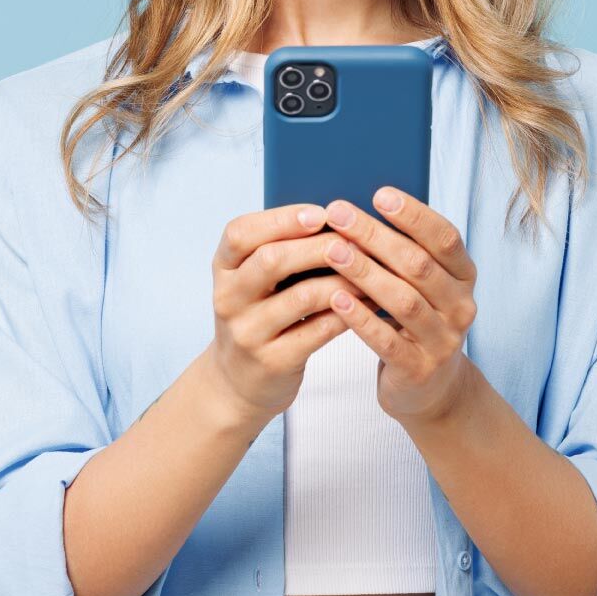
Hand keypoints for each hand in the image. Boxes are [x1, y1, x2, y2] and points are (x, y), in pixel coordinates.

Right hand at [203, 202, 378, 427]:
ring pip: (302, 297)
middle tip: (355, 240)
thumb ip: (280, 250)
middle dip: (319, 246)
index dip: (281, 219)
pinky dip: (349, 312)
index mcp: (224, 269)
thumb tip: (338, 217)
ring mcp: (248, 333)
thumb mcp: (253, 282)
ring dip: (343, 280)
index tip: (320, 213)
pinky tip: (370, 302)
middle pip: (272, 260)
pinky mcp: (273, 361)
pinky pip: (319, 330)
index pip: (240, 233)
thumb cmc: (259, 317)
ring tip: (371, 271)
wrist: (239, 382)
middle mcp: (229, 298)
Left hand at [318, 187, 478, 424]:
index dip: (414, 214)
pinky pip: (387, 341)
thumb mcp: (420, 285)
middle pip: (418, 264)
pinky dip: (361, 318)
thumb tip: (357, 207)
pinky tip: (335, 298)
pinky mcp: (419, 369)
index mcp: (463, 276)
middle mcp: (461, 306)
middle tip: (339, 213)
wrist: (430, 389)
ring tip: (332, 250)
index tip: (380, 193)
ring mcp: (443, 340)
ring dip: (365, 272)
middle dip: (376, 235)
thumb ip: (402, 252)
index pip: (445, 238)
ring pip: (403, 300)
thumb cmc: (415, 321)